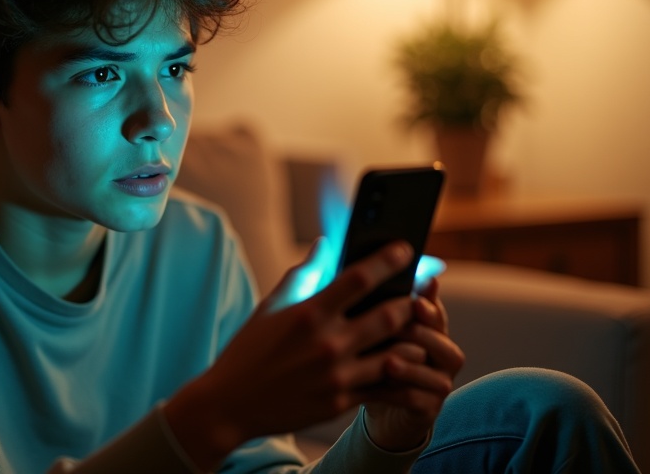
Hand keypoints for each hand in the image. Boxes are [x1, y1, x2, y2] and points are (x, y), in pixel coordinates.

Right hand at [164, 238, 420, 468]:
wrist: (230, 404)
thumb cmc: (248, 351)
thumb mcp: (269, 307)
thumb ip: (301, 275)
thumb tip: (324, 246)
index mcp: (309, 313)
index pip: (359, 278)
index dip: (387, 260)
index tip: (405, 250)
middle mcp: (327, 342)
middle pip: (389, 315)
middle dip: (410, 302)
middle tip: (419, 295)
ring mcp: (336, 375)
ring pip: (396, 354)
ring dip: (412, 340)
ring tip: (420, 332)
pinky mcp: (340, 402)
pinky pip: (384, 388)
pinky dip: (402, 376)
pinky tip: (410, 367)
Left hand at [362, 276, 465, 450]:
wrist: (373, 404)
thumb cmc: (367, 359)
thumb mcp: (364, 330)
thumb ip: (367, 304)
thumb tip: (352, 267)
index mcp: (427, 329)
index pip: (433, 311)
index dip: (428, 302)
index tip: (416, 294)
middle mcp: (440, 353)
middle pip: (440, 337)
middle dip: (419, 330)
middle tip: (398, 324)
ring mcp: (438, 382)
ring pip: (438, 370)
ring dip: (412, 365)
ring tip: (388, 360)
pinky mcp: (429, 408)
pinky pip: (421, 399)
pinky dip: (403, 392)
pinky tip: (382, 387)